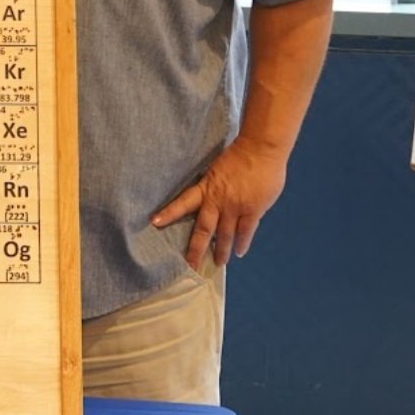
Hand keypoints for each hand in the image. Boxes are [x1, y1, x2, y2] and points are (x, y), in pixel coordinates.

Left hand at [150, 139, 290, 268]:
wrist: (261, 148)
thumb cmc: (240, 154)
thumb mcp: (218, 169)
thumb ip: (214, 186)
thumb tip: (212, 200)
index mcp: (207, 188)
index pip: (183, 202)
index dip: (169, 213)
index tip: (154, 223)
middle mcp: (218, 201)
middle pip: (204, 229)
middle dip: (196, 249)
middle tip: (191, 266)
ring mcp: (236, 207)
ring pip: (225, 235)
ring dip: (221, 250)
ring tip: (218, 263)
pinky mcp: (253, 210)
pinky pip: (246, 231)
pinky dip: (242, 243)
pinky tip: (239, 252)